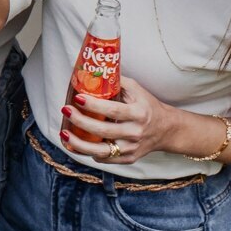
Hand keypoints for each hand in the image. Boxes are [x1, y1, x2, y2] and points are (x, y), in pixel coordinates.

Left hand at [60, 76, 179, 164]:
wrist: (166, 129)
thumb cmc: (146, 106)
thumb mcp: (137, 90)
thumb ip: (117, 81)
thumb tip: (93, 71)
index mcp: (139, 113)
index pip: (113, 110)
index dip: (94, 105)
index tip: (77, 98)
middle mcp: (136, 132)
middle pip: (103, 131)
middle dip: (80, 121)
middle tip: (66, 110)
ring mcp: (132, 148)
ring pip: (101, 151)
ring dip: (79, 143)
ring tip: (64, 134)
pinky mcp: (128, 159)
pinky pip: (104, 159)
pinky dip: (88, 153)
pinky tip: (76, 143)